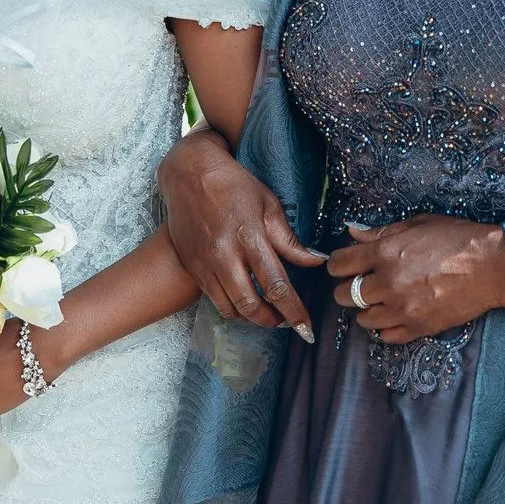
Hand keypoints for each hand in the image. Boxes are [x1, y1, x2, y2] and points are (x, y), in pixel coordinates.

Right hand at [158, 128, 326, 336]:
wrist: (189, 175)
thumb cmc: (234, 185)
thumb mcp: (268, 205)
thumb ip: (289, 240)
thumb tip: (316, 262)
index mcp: (250, 237)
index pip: (276, 285)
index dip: (294, 312)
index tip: (307, 328)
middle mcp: (225, 255)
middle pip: (251, 305)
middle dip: (274, 321)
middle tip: (289, 322)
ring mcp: (206, 263)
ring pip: (231, 308)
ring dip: (253, 319)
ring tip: (269, 315)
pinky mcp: (193, 267)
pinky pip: (214, 300)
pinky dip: (233, 309)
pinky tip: (245, 303)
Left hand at [329, 215, 504, 343]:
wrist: (494, 267)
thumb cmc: (458, 239)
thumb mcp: (417, 225)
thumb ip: (381, 232)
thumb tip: (353, 233)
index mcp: (385, 253)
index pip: (339, 265)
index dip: (337, 264)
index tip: (343, 265)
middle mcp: (388, 283)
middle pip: (344, 295)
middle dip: (347, 288)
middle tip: (361, 283)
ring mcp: (402, 310)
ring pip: (362, 319)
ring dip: (366, 309)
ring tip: (379, 300)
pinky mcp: (418, 328)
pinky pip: (385, 337)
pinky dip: (385, 328)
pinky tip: (394, 315)